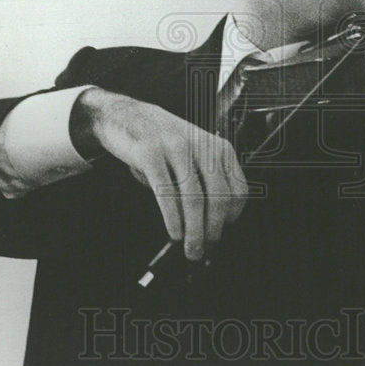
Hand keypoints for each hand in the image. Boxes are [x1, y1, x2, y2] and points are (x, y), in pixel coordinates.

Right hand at [74, 87, 248, 259]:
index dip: (232, 218)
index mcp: (219, 148)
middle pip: (219, 198)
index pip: (238, 190)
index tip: (222, 234)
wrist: (126, 116)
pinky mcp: (150, 154)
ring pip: (194, 199)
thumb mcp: (193, 156)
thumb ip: (205, 182)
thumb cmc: (162, 141)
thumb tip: (210, 225)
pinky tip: (175, 232)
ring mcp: (176, 148)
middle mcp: (202, 146)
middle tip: (205, 249)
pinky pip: (166, 193)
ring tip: (191, 248)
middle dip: (213, 231)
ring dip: (195, 231)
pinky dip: (173, 219)